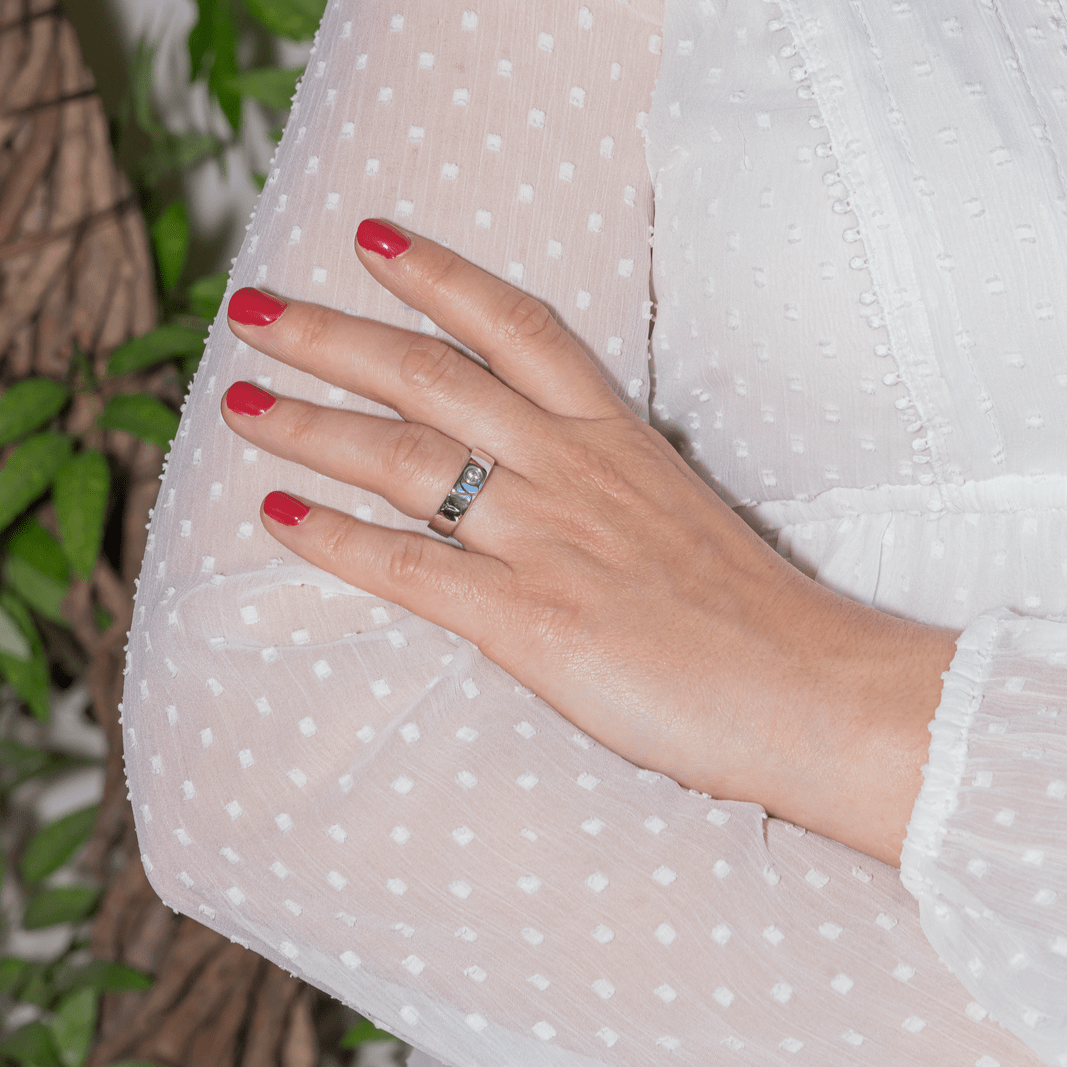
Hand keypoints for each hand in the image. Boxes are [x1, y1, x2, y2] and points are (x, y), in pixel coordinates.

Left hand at [222, 219, 958, 866]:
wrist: (807, 689)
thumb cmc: (750, 610)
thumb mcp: (673, 511)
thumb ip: (600, 483)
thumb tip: (532, 480)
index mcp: (614, 436)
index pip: (516, 326)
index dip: (438, 275)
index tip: (372, 240)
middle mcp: (571, 469)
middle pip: (432, 376)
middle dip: (333, 336)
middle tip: (255, 309)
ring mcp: (546, 539)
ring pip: (404, 459)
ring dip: (309, 424)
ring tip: (238, 401)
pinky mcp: (529, 620)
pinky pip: (409, 568)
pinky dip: (335, 539)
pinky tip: (278, 514)